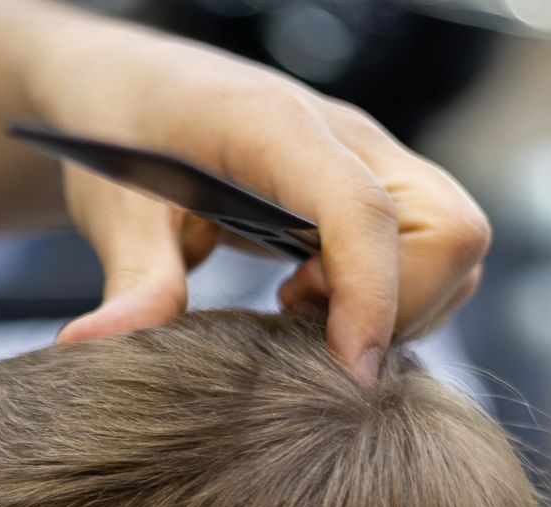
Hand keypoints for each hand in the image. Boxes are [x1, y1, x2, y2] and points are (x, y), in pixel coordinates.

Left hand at [32, 25, 487, 378]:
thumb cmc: (121, 139)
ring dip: (399, 304)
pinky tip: (311, 303)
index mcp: (276, 127)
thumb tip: (97, 347)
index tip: (347, 371)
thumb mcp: (113, 211)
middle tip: (298, 323)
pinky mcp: (375, 188)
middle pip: (449, 228)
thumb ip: (130, 279)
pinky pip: (433, 253)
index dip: (371, 297)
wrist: (132, 91)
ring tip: (299, 312)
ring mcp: (371, 161)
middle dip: (400, 306)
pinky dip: (392, 296)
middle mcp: (346, 137)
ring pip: (454, 245)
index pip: (362, 208)